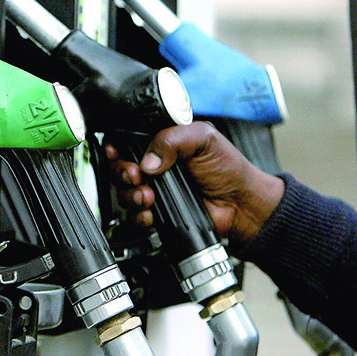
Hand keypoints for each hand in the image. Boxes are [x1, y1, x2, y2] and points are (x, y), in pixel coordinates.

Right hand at [105, 122, 284, 244]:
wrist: (240, 203)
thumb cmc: (227, 167)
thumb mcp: (202, 138)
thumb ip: (172, 139)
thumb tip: (147, 160)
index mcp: (161, 143)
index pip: (126, 140)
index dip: (116, 146)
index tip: (117, 151)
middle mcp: (153, 166)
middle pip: (118, 167)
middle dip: (122, 172)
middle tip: (135, 175)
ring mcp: (153, 190)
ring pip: (123, 193)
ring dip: (131, 195)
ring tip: (148, 196)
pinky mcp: (156, 213)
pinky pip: (134, 217)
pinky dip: (139, 216)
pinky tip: (152, 213)